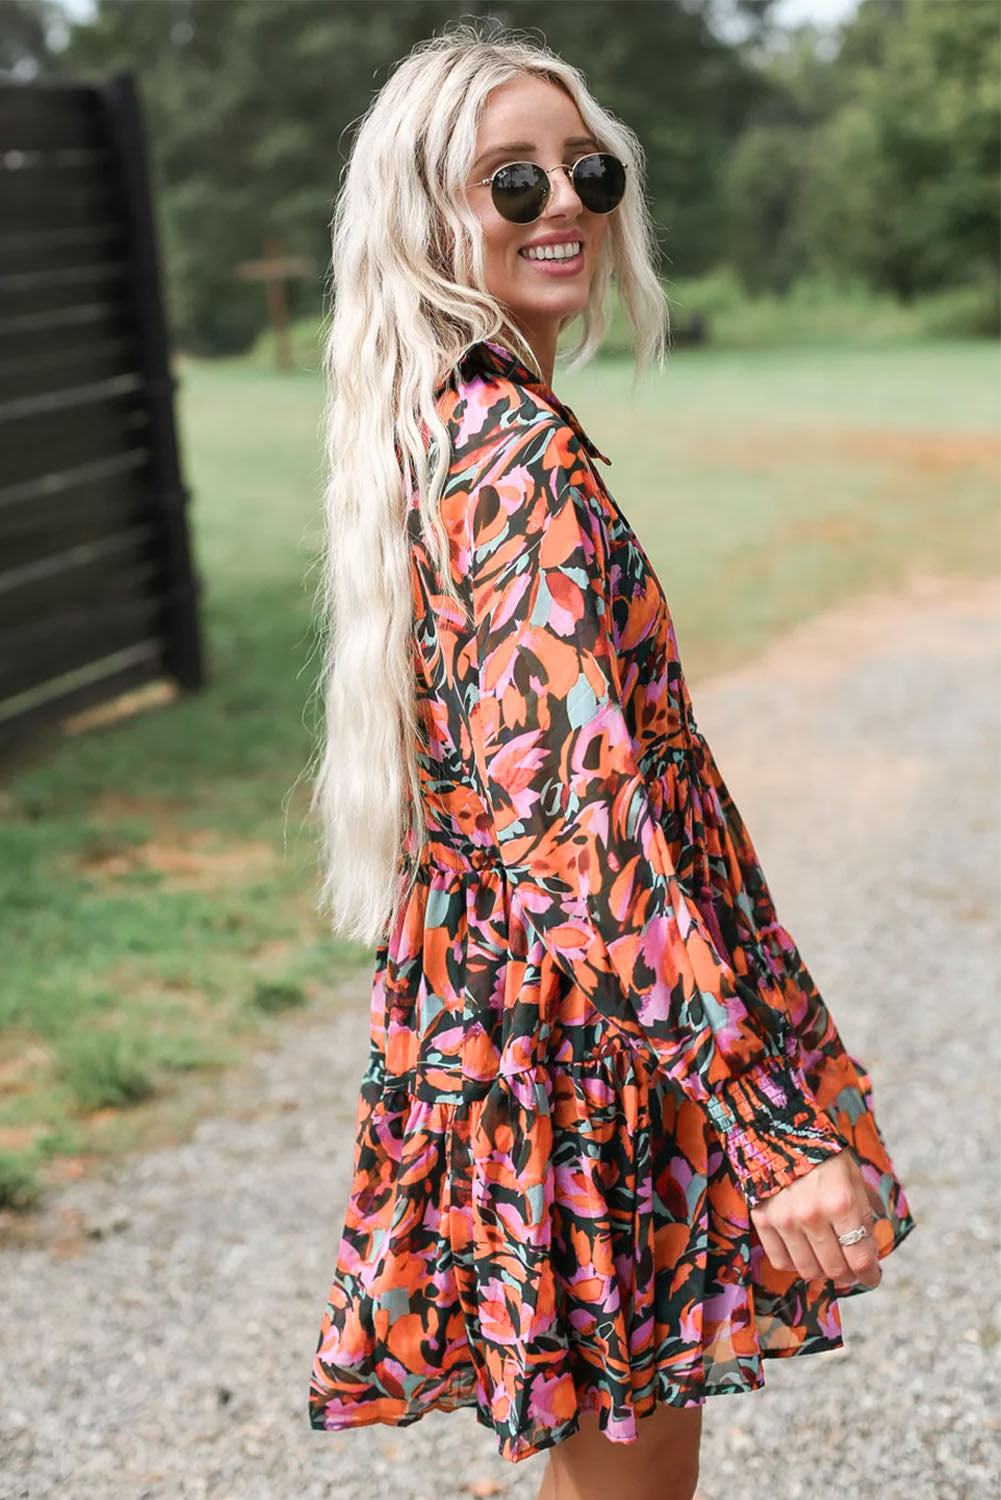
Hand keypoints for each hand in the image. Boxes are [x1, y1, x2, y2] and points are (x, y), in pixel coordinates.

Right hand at [749, 1149, 882, 1289]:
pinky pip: (780, 1260)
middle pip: (835, 1269)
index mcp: (842, 1202)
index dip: (870, 1275)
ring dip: (822, 1272)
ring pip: (808, 1270)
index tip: (871, 1277)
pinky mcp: (763, 1219)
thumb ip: (864, 1212)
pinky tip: (802, 1252)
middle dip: (848, 1275)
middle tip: (850, 1270)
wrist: (779, 1129)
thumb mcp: (853, 1176)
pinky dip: (794, 1264)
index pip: (860, 1258)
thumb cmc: (823, 1152)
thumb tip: (872, 1246)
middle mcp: (813, 1215)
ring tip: (826, 1261)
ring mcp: (785, 1219)